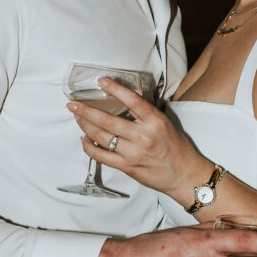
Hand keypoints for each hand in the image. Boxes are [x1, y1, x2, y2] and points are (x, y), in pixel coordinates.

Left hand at [67, 76, 208, 198]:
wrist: (183, 175)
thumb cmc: (176, 147)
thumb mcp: (164, 123)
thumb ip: (144, 113)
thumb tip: (123, 100)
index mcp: (155, 121)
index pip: (132, 100)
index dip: (114, 88)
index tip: (100, 81)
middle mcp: (143, 136)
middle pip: (107, 120)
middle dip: (86, 111)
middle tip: (73, 104)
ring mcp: (133, 153)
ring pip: (101, 137)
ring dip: (85, 126)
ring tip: (77, 117)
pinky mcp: (127, 167)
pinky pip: (101, 156)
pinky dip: (89, 147)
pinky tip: (84, 140)